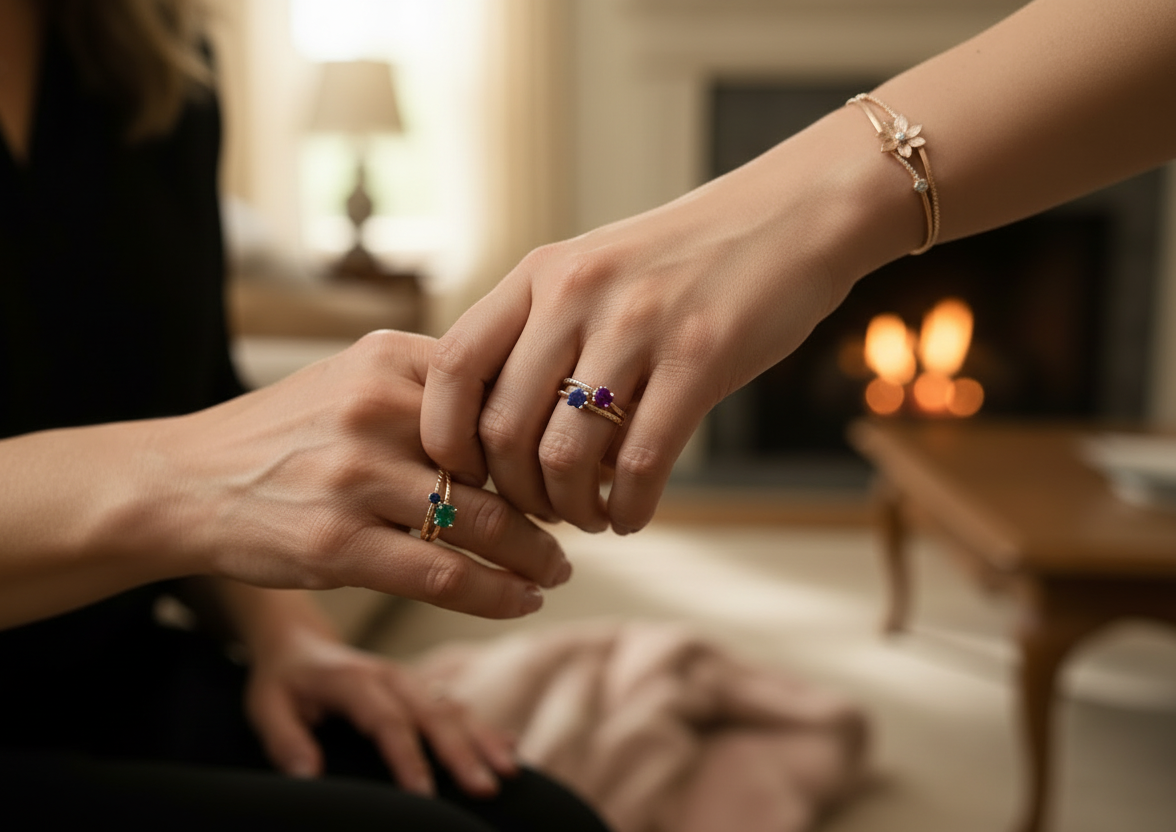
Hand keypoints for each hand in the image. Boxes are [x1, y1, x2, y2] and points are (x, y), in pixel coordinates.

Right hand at [141, 330, 569, 618]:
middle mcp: (375, 408)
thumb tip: (528, 413)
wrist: (185, 481)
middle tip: (579, 522)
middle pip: (503, 458)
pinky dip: (496, 594)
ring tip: (557, 569)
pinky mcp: (336, 544)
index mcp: (387, 357)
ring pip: (483, 521)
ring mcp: (354, 477)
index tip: (579, 460)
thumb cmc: (284, 434)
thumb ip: (428, 385)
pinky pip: (444, 576)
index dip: (552, 431)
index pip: (503, 389)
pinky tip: (521, 600)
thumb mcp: (350, 378)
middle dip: (554, 500)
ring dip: (536, 555)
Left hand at [244, 617, 517, 796]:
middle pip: (432, 712)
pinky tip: (510, 750)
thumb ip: (284, 739)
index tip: (424, 795)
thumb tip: (308, 774)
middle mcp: (390, 675)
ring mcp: (410, 679)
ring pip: (454, 707)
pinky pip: (459, 705)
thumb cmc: (282, 681)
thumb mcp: (265, 706)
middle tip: (484, 787)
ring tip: (508, 771)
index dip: (407, 756)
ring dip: (482, 739)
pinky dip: (486, 728)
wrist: (298, 642)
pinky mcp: (422, 687)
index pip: (386, 720)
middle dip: (461, 751)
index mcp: (353, 678)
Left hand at [422, 113, 898, 533]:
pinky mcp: (700, 357)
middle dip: (515, 492)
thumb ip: (542, 332)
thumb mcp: (596, 272)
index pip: (452, 364)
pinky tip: (633, 517)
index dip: (444, 435)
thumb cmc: (686, 260)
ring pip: (566, 456)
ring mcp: (638, 325)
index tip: (466, 474)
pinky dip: (628, 509)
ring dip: (571, 509)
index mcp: (540, 274)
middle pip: (504, 427)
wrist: (791, 215)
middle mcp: (577, 295)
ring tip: (590, 517)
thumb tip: (496, 429)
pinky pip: (640, 462)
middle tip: (541, 510)